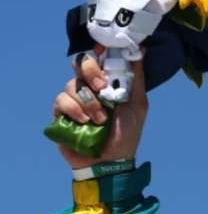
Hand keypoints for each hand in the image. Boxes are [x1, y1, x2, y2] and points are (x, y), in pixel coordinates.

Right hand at [51, 52, 148, 169]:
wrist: (111, 163)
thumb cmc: (126, 136)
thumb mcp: (138, 106)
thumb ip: (137, 78)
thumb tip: (140, 49)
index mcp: (105, 84)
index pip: (97, 58)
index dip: (98, 53)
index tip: (104, 53)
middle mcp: (88, 89)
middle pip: (80, 64)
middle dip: (91, 73)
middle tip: (102, 88)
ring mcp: (73, 101)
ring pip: (72, 84)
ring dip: (88, 102)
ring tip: (99, 121)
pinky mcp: (60, 114)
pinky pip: (61, 100)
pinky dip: (74, 110)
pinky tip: (85, 123)